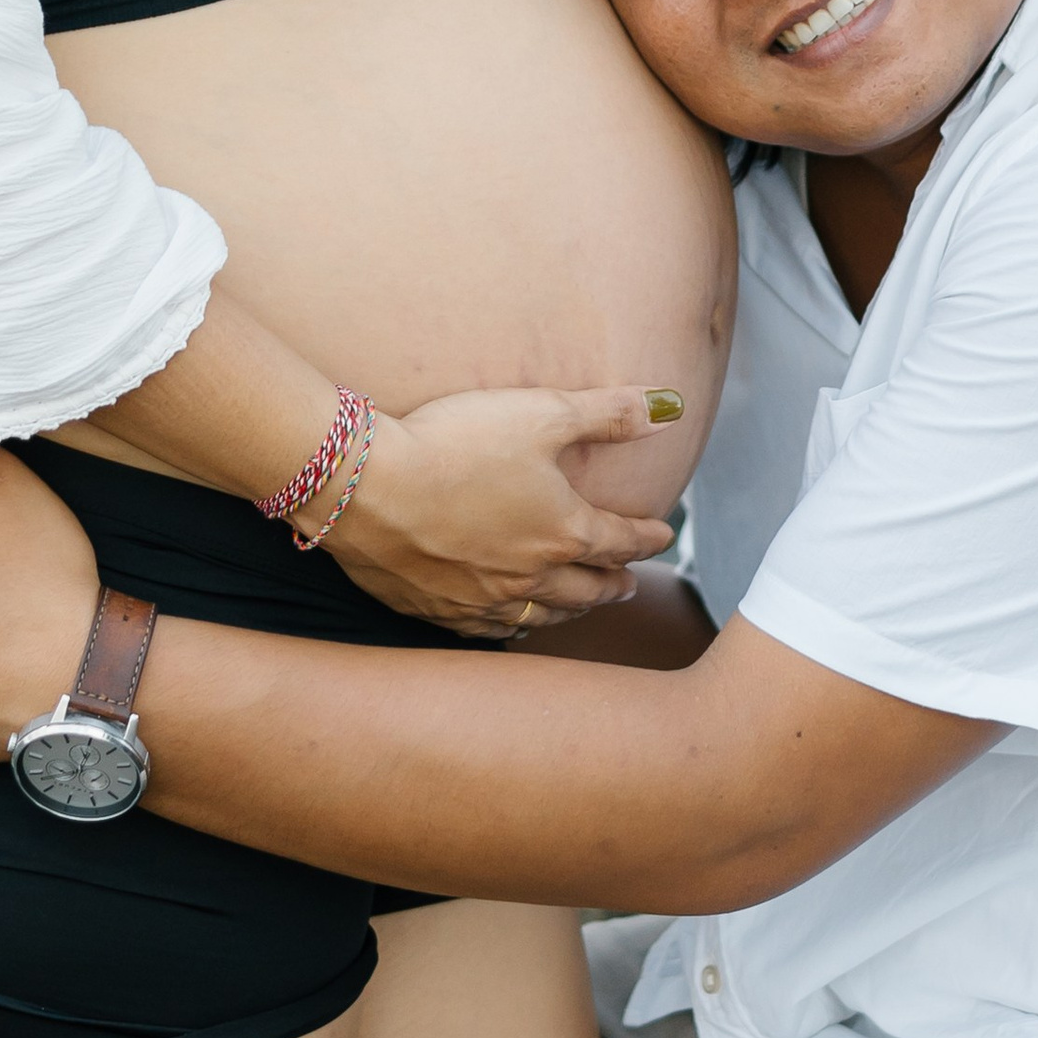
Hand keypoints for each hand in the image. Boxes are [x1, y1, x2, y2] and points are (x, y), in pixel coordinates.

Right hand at [331, 386, 681, 637]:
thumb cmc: (457, 443)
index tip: (664, 536)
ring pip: (541, 617)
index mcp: (563, 531)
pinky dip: (511, 628)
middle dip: (614, 584)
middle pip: (587, 588)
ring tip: (580, 607)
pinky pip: (487, 630)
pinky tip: (507, 624)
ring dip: (569, 612)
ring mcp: (482, 599)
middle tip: (630, 584)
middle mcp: (530, 577)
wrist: (367, 487)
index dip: (648, 537)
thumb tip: (671, 407)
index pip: (621, 540)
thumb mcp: (543, 412)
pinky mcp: (437, 609)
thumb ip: (609, 413)